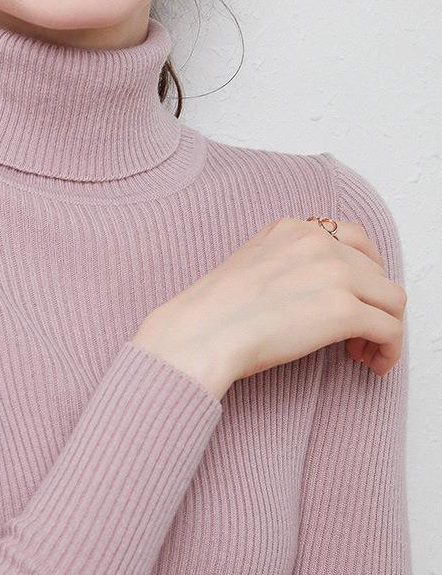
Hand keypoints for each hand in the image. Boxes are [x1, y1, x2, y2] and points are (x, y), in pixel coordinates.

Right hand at [133, 217, 406, 394]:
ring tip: (361, 349)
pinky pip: (391, 329)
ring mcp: (334, 273)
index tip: (350, 295)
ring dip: (384, 325)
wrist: (201, 331)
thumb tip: (314, 290)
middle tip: (353, 330)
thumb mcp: (250, 264)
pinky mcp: (345, 310)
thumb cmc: (213, 311)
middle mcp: (318, 242)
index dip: (359, 271)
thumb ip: (286, 263)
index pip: (351, 238)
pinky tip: (368, 362)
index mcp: (291, 229)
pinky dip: (387, 350)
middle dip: (370, 300)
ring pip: (392, 298)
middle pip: (375, 270)